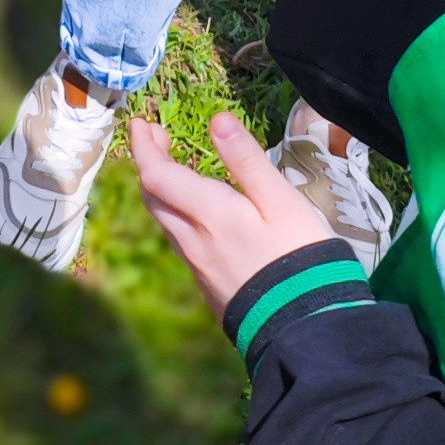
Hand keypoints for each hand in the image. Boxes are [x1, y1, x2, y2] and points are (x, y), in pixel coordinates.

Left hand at [130, 104, 323, 319]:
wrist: (304, 325)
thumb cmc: (299, 254)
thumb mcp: (280, 200)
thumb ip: (247, 160)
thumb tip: (217, 120)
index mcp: (208, 214)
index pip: (158, 175)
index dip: (144, 147)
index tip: (140, 123)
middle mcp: (193, 241)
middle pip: (154, 198)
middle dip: (150, 163)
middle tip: (158, 137)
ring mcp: (199, 268)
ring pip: (167, 222)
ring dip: (163, 191)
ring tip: (176, 170)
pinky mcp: (210, 287)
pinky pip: (183, 244)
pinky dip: (180, 216)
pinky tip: (199, 215)